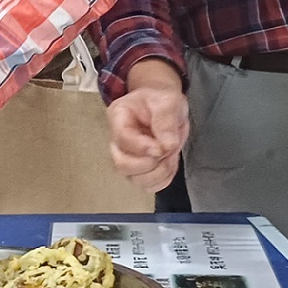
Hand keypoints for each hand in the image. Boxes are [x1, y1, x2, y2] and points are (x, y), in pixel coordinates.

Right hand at [107, 58, 189, 190]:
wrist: (164, 107)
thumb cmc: (161, 101)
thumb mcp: (168, 102)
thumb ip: (166, 121)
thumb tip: (167, 145)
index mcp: (119, 117)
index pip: (122, 139)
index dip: (142, 147)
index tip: (161, 148)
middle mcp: (118, 140)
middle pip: (121, 164)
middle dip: (149, 164)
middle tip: (166, 151)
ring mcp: (126, 157)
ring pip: (134, 179)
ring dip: (158, 172)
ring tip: (170, 155)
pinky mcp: (138, 170)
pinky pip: (147, 186)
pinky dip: (163, 179)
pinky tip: (169, 163)